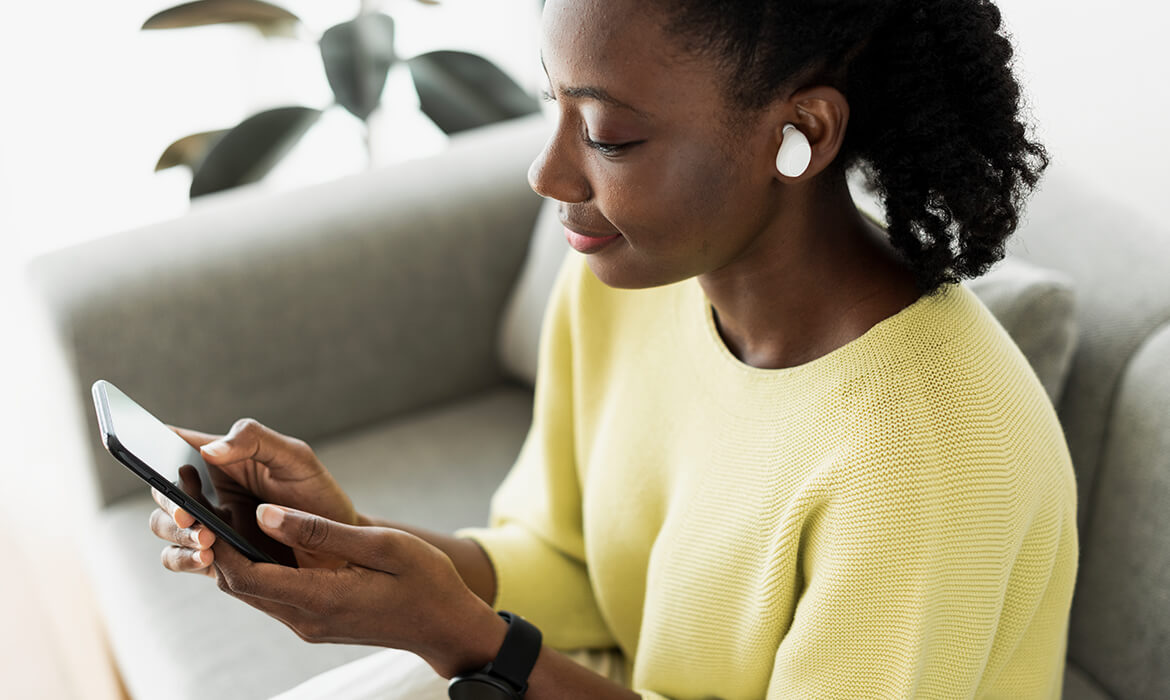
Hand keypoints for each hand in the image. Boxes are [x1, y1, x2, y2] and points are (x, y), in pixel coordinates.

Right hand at [149, 418, 358, 572]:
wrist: (339, 544)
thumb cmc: (316, 492)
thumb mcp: (294, 457)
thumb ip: (254, 440)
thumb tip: (208, 449)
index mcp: (221, 458)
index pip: (173, 443)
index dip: (148, 441)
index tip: (142, 448)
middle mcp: (207, 491)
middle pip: (160, 490)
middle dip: (165, 500)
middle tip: (186, 511)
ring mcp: (207, 525)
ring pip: (163, 526)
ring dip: (174, 531)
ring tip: (206, 539)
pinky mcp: (214, 558)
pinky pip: (180, 558)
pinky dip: (183, 558)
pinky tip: (207, 557)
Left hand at [211, 504, 507, 678]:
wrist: (447, 626)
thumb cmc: (425, 581)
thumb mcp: (382, 545)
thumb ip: (321, 531)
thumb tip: (266, 514)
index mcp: (320, 598)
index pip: (246, 576)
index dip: (217, 543)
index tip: (203, 506)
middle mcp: (305, 618)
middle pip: (238, 586)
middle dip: (214, 546)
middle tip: (201, 504)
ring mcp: (308, 623)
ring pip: (251, 591)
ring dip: (232, 557)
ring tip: (221, 514)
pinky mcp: (314, 620)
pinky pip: (270, 594)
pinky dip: (256, 567)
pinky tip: (257, 537)